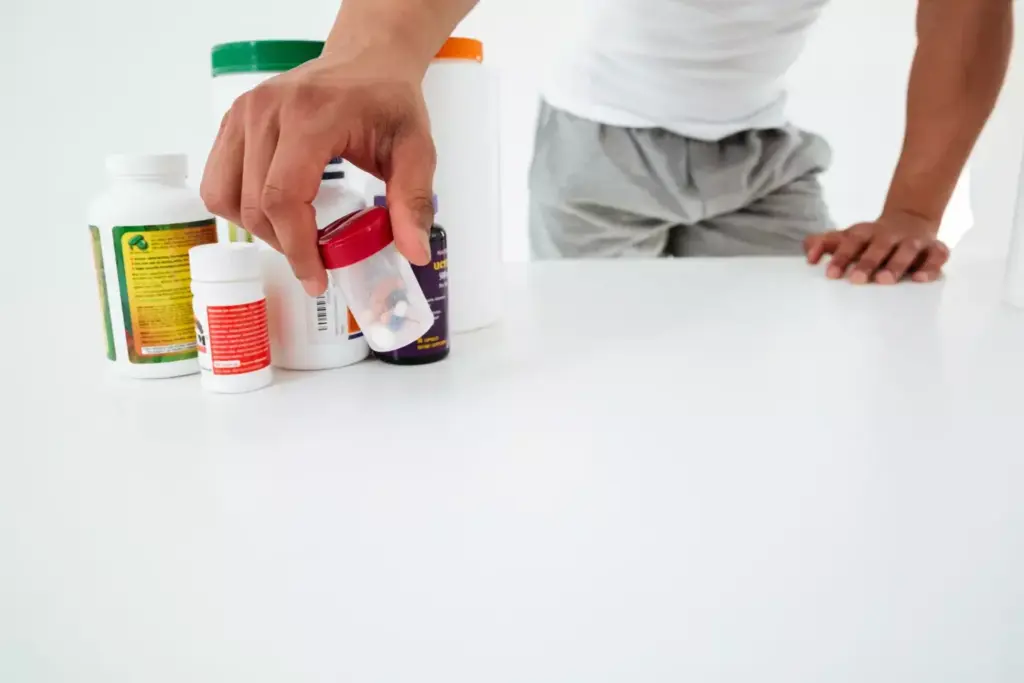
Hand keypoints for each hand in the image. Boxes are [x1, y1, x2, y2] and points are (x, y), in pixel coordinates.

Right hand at [201, 44, 435, 296]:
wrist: (366, 59)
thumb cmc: (388, 101)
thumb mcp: (416, 149)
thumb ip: (414, 201)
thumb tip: (415, 253)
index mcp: (311, 116)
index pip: (283, 197)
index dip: (297, 248)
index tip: (317, 279)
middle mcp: (267, 110)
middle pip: (254, 204)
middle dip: (285, 245)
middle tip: (318, 260)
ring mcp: (244, 112)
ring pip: (225, 196)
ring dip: (257, 229)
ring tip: (296, 234)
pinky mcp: (233, 119)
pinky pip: (217, 179)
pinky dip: (241, 207)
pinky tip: (276, 211)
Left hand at [803, 212, 949, 284]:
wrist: (911, 218)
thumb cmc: (871, 238)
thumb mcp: (847, 237)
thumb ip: (825, 244)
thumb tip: (809, 256)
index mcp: (866, 232)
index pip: (851, 242)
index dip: (841, 257)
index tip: (830, 275)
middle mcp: (890, 235)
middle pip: (879, 246)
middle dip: (868, 262)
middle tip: (857, 280)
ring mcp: (914, 240)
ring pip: (907, 250)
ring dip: (897, 264)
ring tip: (885, 280)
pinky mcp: (934, 248)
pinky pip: (937, 255)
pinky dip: (931, 266)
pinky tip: (921, 279)